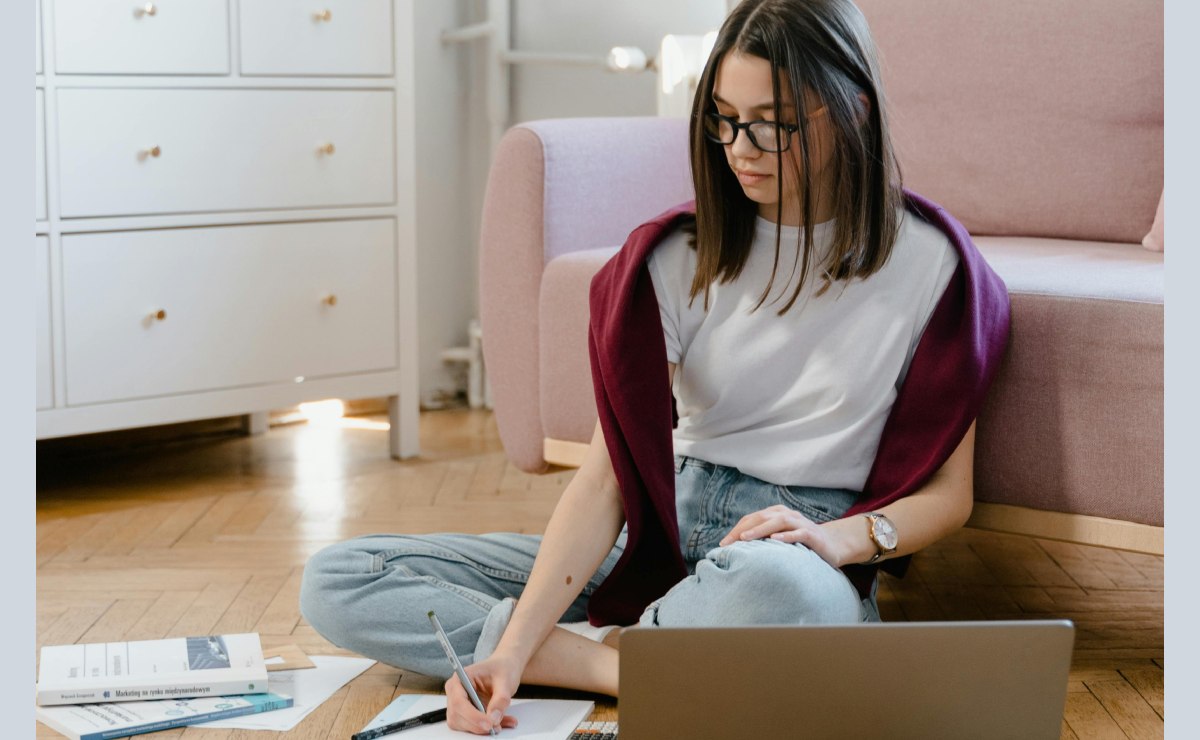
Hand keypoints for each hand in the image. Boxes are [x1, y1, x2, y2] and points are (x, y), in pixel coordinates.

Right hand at [444, 653, 521, 734]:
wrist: (505, 668)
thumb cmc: (501, 668)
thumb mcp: (505, 681)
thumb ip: (500, 699)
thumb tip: (494, 718)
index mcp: (460, 678)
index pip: (458, 701)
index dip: (472, 715)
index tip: (488, 723)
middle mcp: (455, 692)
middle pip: (457, 716)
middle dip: (477, 725)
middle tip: (496, 726)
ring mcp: (459, 704)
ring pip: (462, 725)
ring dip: (481, 729)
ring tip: (502, 723)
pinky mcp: (466, 714)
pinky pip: (472, 727)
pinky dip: (486, 729)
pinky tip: (501, 723)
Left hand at [717, 504, 848, 567]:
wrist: (833, 545)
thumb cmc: (801, 543)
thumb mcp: (780, 539)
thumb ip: (764, 540)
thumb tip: (737, 550)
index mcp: (776, 514)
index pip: (752, 518)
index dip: (736, 529)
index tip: (722, 544)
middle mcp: (787, 515)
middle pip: (761, 518)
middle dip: (742, 530)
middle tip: (727, 543)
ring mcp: (800, 523)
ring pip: (777, 522)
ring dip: (760, 529)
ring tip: (745, 538)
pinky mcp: (812, 534)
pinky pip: (798, 533)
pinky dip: (786, 536)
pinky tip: (775, 540)